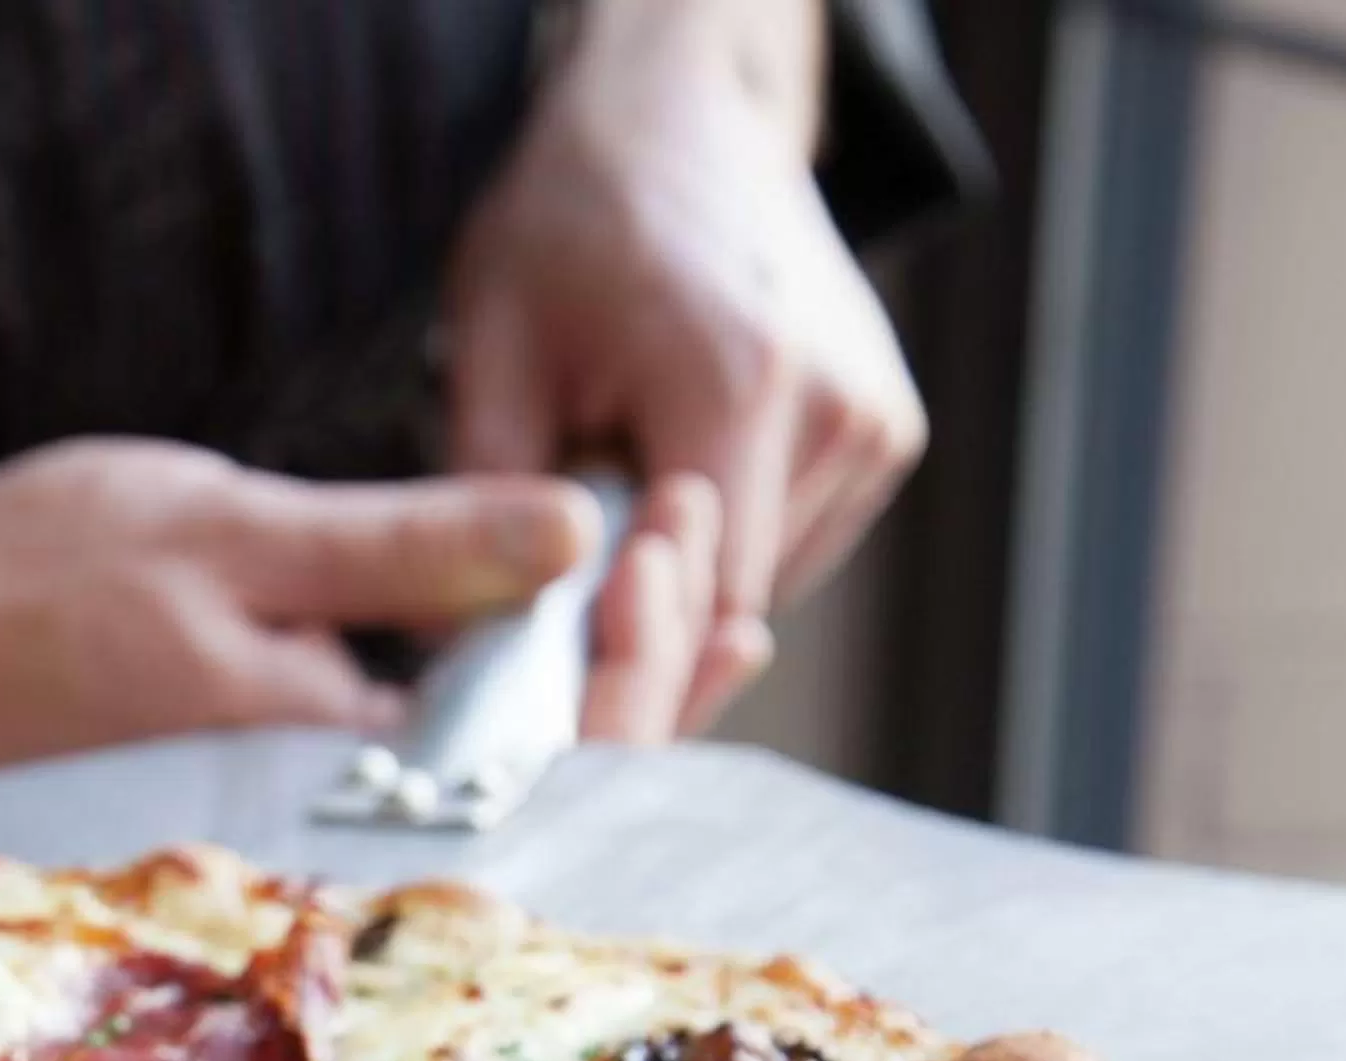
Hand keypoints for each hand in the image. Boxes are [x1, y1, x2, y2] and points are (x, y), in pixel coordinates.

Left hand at [440, 0, 925, 738]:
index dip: (611, 647)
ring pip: (763, 589)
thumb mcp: (494, 345)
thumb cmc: (576, 222)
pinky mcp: (888, 434)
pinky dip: (721, 548)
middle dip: (636, 621)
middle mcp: (834, 409)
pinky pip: (791, 549)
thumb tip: (457, 636)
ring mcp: (876, 423)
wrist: (683, 122)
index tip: (533, 653)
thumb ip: (487, 495)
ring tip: (610, 497)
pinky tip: (665, 481)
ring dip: (679, 582)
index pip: (692, 599)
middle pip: (731, 605)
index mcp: (737, 383)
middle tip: (547, 594)